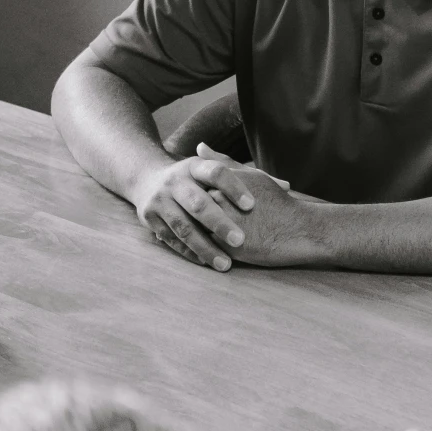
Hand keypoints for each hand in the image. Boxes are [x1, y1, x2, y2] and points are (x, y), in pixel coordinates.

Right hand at [132, 149, 259, 269]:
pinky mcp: (149, 218)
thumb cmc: (193, 179)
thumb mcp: (213, 170)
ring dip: (205, 247)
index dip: (234, 187)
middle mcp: (174, 181)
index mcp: (194, 166)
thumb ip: (247, 178)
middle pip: (197, 202)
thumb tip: (286, 186)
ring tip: (226, 264)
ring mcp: (160, 200)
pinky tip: (207, 262)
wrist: (146, 178)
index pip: (216, 172)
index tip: (252, 205)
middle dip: (219, 222)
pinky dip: (190, 252)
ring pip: (183, 227)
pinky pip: (172, 239)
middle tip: (240, 240)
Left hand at [177, 146, 322, 267]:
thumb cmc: (275, 201)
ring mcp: (221, 225)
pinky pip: (204, 249)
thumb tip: (200, 147)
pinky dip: (199, 249)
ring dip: (189, 233)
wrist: (298, 229)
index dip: (188, 194)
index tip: (186, 199)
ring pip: (193, 230)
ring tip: (190, 235)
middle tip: (183, 218)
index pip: (190, 187)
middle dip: (184, 214)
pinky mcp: (226, 248)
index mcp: (221, 184)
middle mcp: (218, 202)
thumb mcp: (250, 176)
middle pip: (188, 209)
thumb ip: (222, 162)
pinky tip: (200, 249)